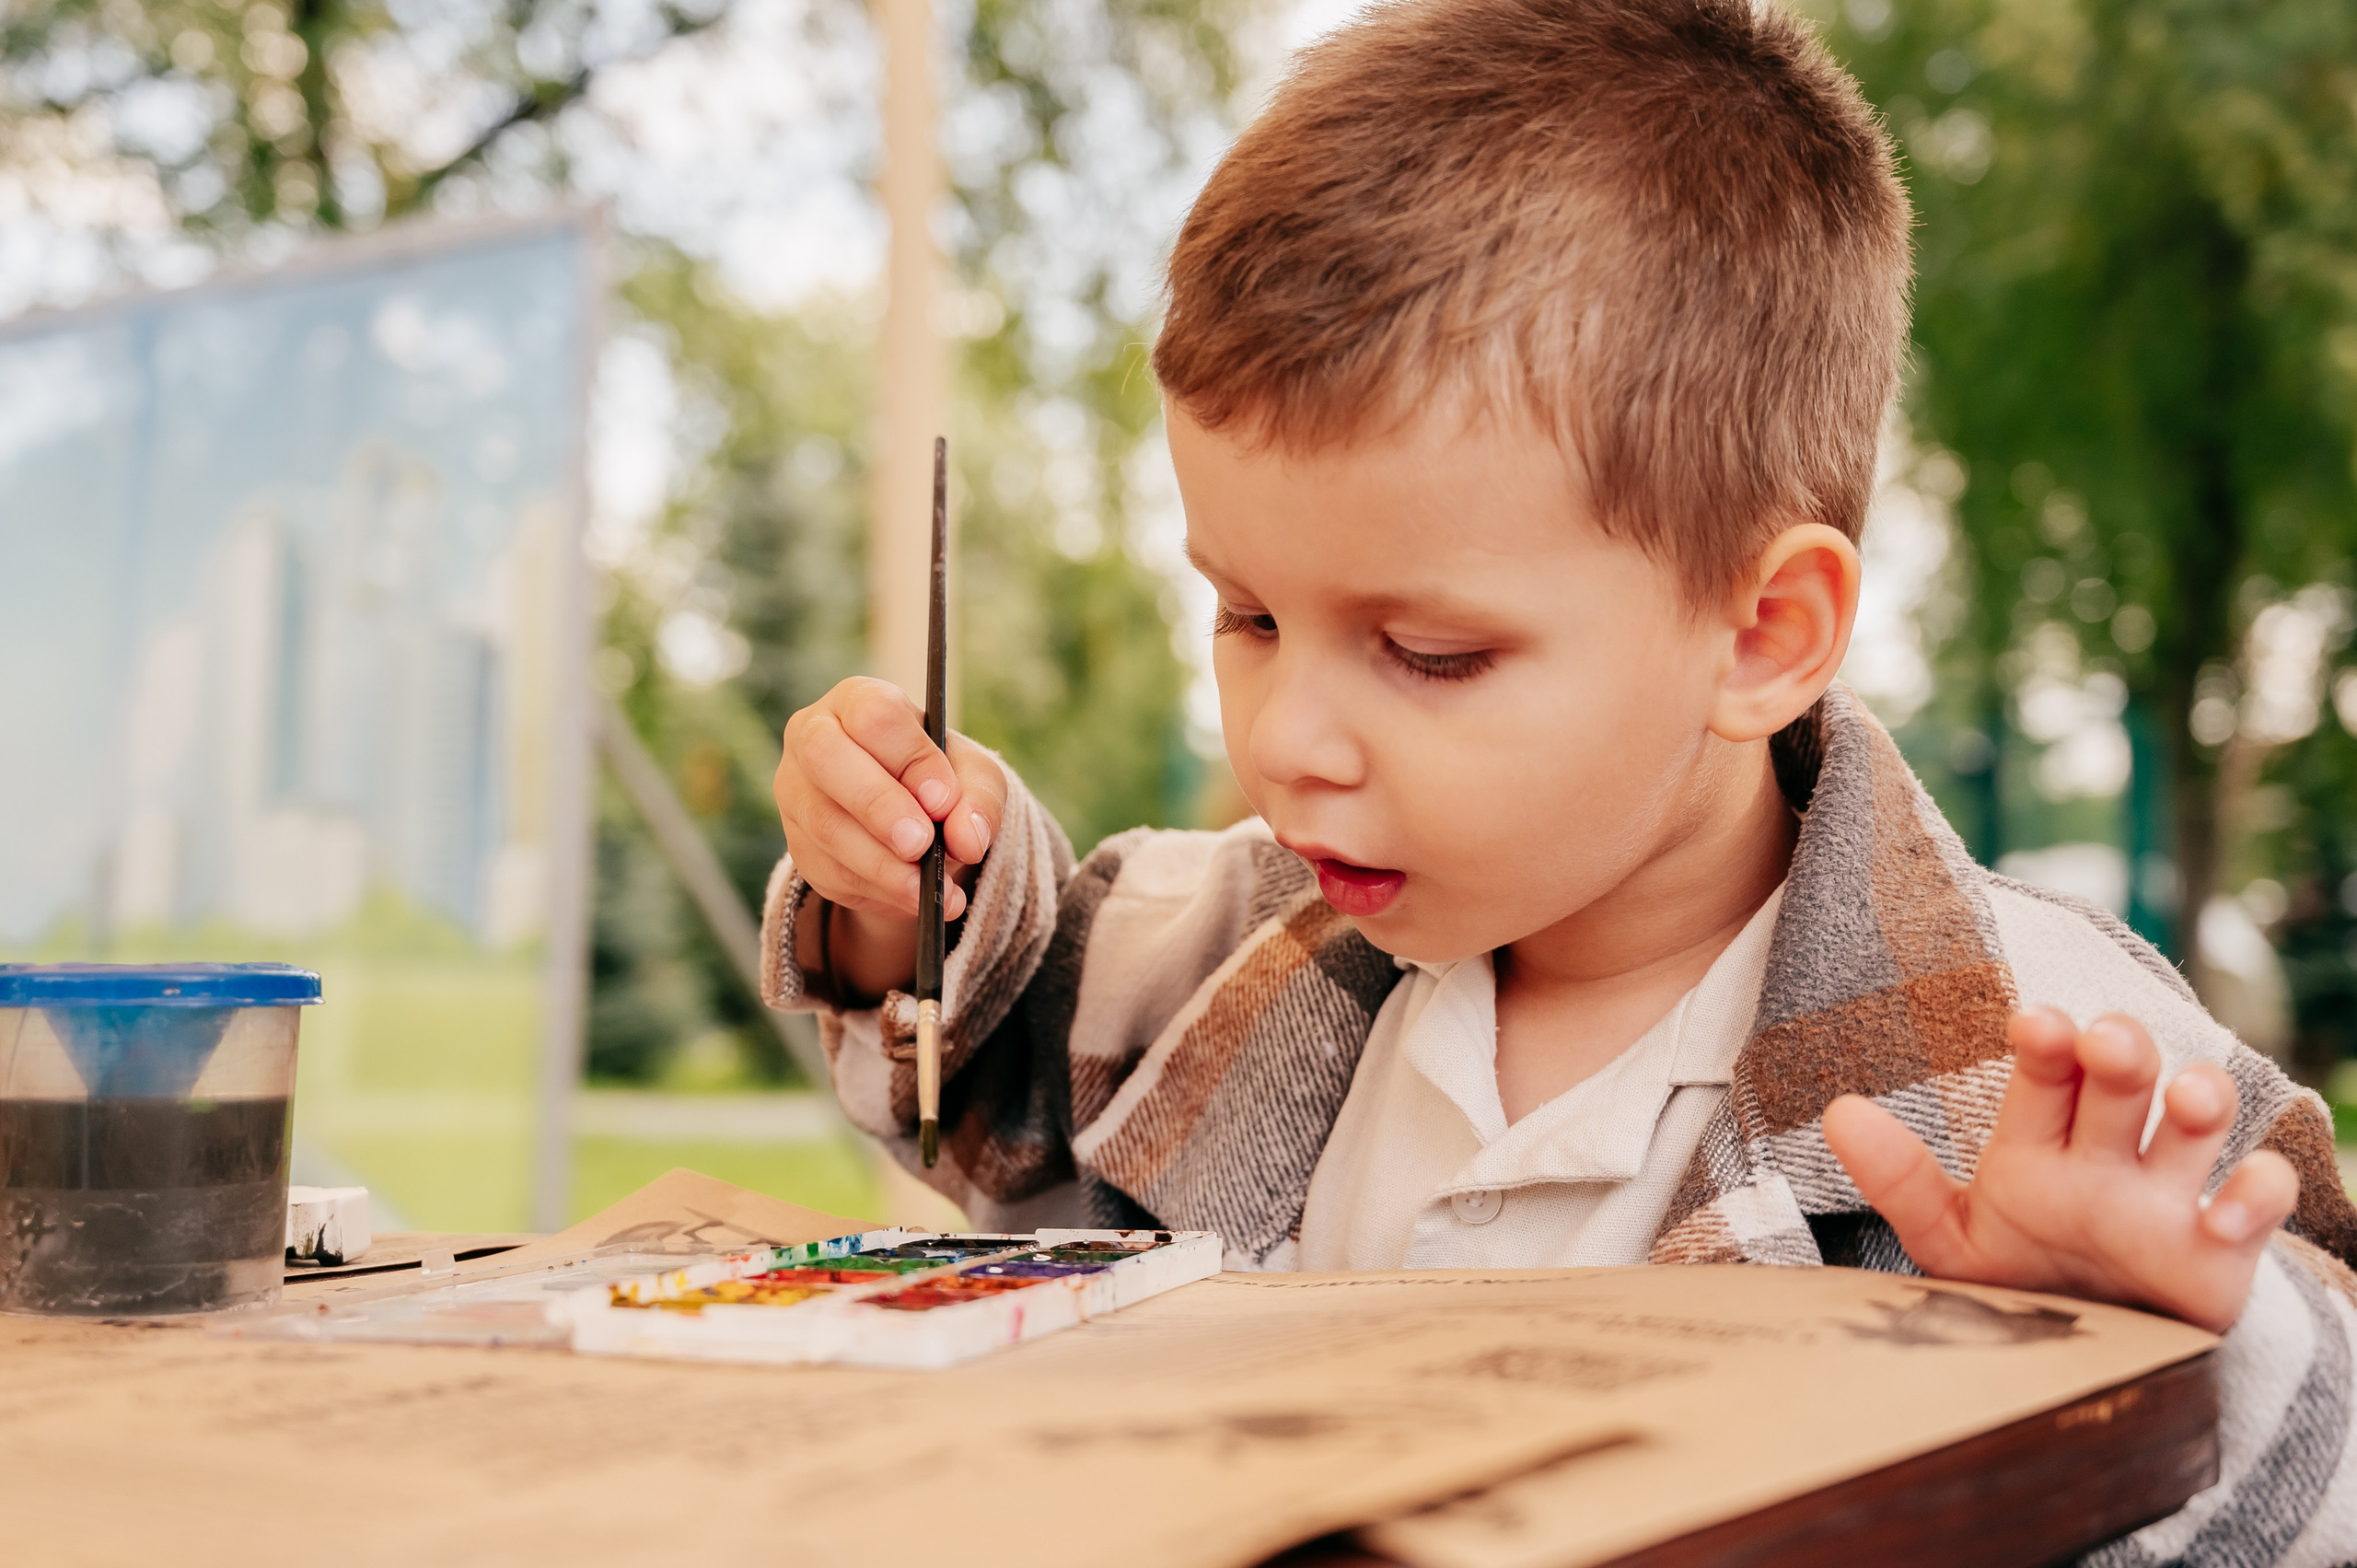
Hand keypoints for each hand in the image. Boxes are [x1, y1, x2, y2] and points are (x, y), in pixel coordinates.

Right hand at [775, 678, 1005, 995]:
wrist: (914, 821)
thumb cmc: (941, 780)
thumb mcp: (975, 778)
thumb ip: (979, 799)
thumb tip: (966, 840)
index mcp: (858, 701)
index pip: (874, 715)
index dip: (910, 758)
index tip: (943, 799)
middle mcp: (813, 736)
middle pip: (826, 758)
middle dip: (878, 806)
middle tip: (922, 845)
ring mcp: (796, 792)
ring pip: (825, 826)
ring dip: (881, 865)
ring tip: (929, 890)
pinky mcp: (798, 844)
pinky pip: (828, 870)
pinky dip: (875, 890)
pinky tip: (912, 898)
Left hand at [1823, 1007, 2298, 1332]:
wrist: (2087, 1369)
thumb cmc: (2022, 1286)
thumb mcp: (1954, 1243)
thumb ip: (1902, 1183)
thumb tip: (1837, 1112)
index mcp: (2038, 1142)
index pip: (2045, 1068)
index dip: (2045, 1039)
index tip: (2034, 1026)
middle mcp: (2106, 1154)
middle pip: (2123, 1074)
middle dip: (2120, 1048)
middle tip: (2105, 1044)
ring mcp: (2166, 1193)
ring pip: (2198, 1115)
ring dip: (2200, 1095)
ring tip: (2185, 1101)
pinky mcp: (2222, 1246)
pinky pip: (2260, 1197)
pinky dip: (2254, 1195)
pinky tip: (2220, 1215)